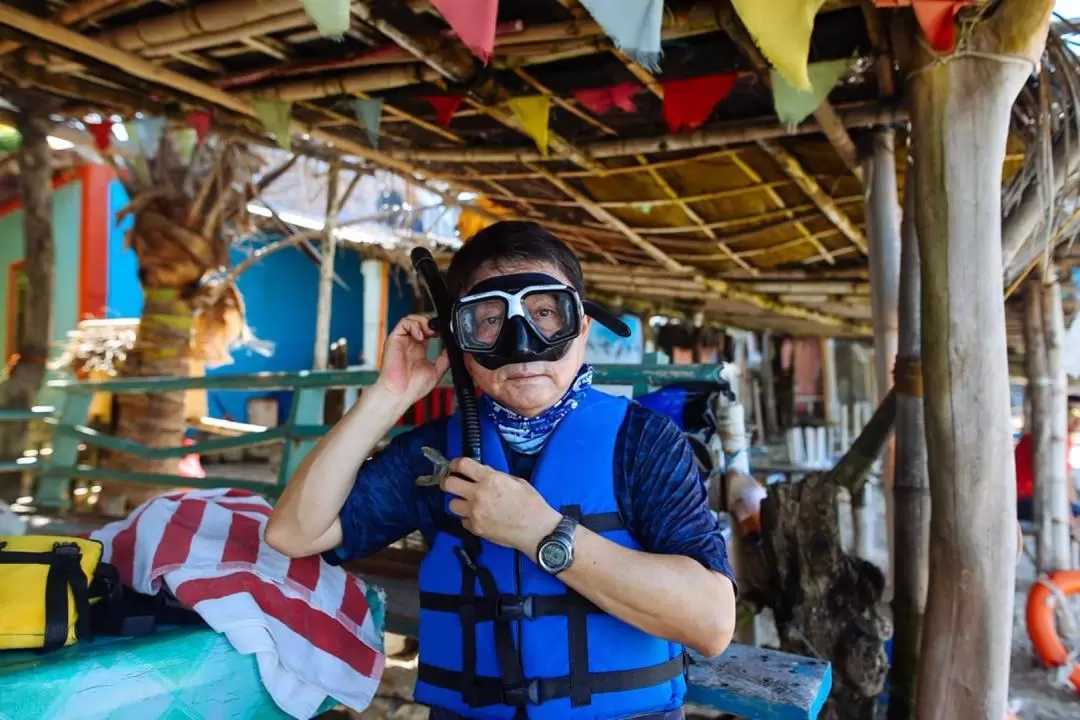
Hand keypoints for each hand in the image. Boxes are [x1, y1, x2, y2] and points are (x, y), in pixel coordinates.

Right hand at [378, 314, 449, 402]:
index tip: (445, 333)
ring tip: (430, 332)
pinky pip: (404, 323)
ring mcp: (402, 340)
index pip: (428, 330)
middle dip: (432, 322)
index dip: (438, 328)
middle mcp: (410, 343)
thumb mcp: (436, 371)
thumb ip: (444, 358)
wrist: (399, 394)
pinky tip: (421, 336)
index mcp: (419, 349)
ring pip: (412, 319)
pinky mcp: (394, 339)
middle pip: (420, 322)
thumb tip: (452, 348)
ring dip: (424, 321)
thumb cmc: (413, 388)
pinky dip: (414, 325)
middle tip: (439, 331)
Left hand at [442, 458, 560, 553]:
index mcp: (490, 479)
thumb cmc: (531, 503)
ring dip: (459, 502)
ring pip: (452, 504)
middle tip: (454, 484)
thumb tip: (484, 474)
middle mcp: (478, 494)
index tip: (454, 466)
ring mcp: (474, 513)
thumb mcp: (516, 481)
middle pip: (448, 484)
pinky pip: (463, 521)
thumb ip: (496, 476)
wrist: (536, 529)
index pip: (462, 465)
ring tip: (468, 504)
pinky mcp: (475, 528)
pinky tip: (479, 518)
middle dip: (448, 482)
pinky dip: (468, 519)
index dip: (455, 464)